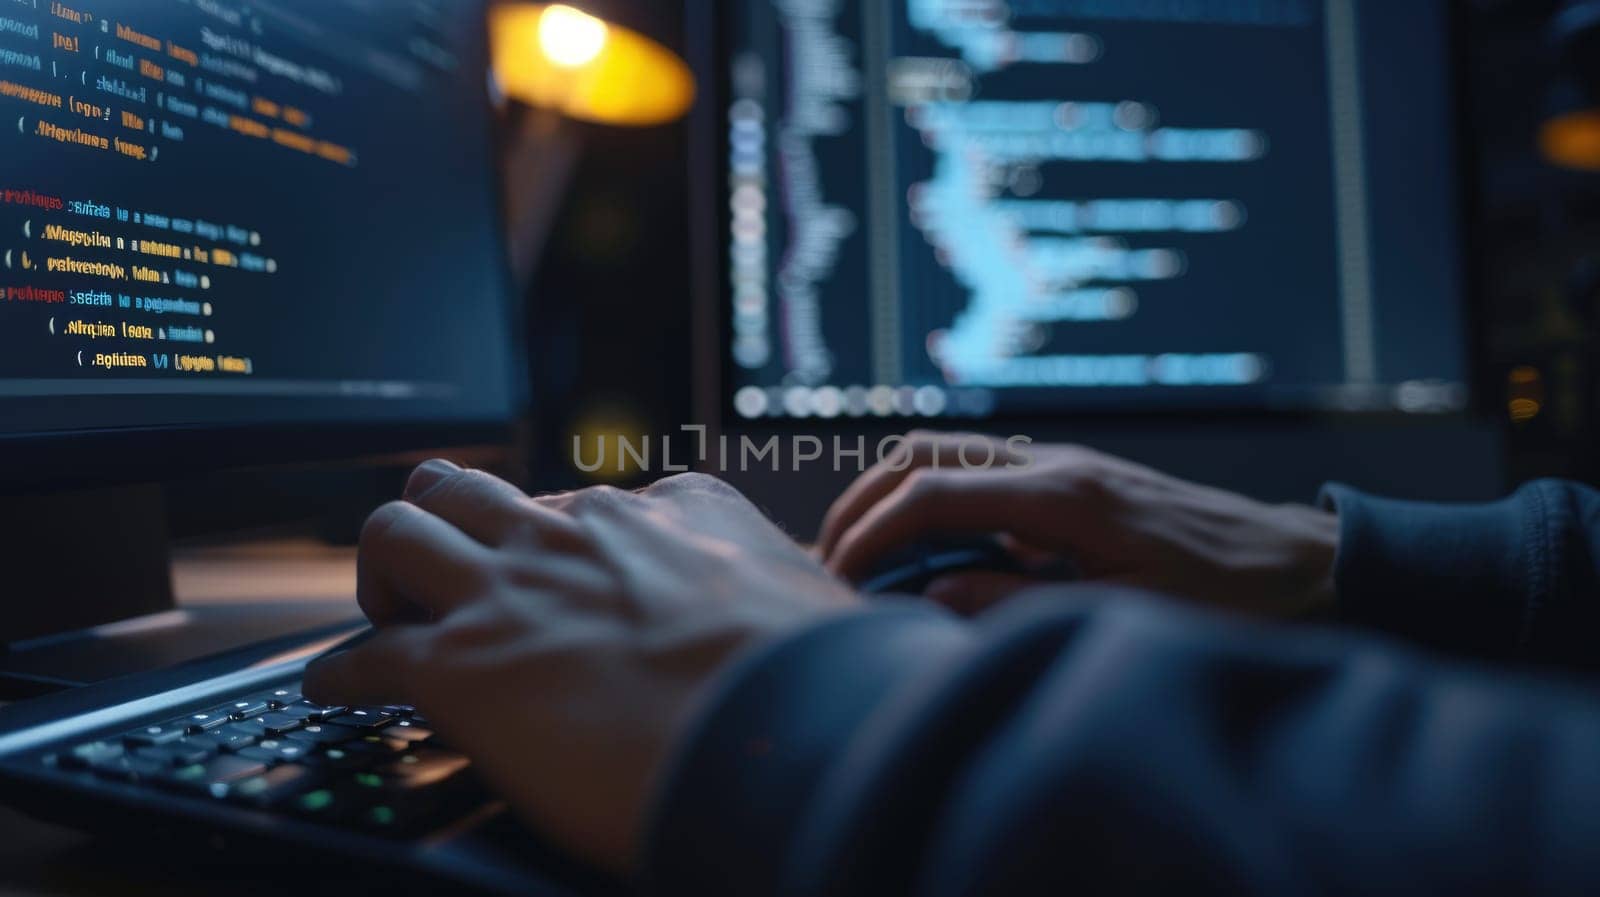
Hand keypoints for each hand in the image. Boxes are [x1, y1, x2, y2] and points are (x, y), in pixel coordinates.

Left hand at [303, 463, 856, 875]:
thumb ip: (777, 588)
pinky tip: (336, 690)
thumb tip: (810, 612)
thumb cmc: (815, 675)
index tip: (553, 569)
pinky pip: (362, 653)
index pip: (582, 499)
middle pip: (468, 486)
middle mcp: (575, 533)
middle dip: (443, 517)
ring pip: (397, 532)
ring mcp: (512, 591)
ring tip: (388, 609)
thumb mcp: (810, 595)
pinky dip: (339, 672)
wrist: (783, 730)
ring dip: (383, 571)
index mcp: (664, 510)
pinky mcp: (460, 666)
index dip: (556, 535)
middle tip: (446, 567)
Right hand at [818, 433, 1338, 618]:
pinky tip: (931, 556)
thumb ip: (1018, 602)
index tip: (836, 578)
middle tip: (829, 560)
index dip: (870, 535)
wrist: (1304, 563)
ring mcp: (1063, 465)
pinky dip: (934, 503)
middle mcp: (1055, 464)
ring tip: (864, 556)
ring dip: (893, 497)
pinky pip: (980, 476)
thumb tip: (930, 594)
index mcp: (1063, 497)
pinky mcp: (1072, 481)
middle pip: (924, 454)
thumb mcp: (1122, 615)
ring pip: (947, 455)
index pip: (931, 494)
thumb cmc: (1228, 601)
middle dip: (863, 502)